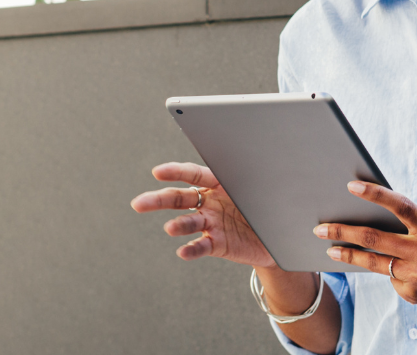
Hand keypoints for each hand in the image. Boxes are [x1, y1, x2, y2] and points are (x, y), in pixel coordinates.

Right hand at [130, 162, 274, 267]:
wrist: (278, 237)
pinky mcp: (217, 244)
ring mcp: (211, 223)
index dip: (175, 172)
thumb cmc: (269, 206)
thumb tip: (265, 165)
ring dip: (179, 225)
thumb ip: (259, 178)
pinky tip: (183, 251)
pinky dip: (191, 249)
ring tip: (171, 228)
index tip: (158, 172)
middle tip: (139, 204)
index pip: (193, 174)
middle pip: (179, 198)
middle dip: (158, 200)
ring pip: (188, 223)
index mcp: (218, 182)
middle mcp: (209, 202)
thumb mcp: (267, 187)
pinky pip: (201, 246)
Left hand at [314, 181, 416, 321]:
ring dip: (348, 255)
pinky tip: (395, 270)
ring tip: (330, 249)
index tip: (352, 186)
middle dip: (343, 231)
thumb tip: (380, 216)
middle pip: (375, 238)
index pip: (402, 207)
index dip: (376, 195)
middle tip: (320, 227)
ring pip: (373, 263)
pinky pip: (391, 278)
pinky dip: (389, 271)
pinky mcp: (412, 294)